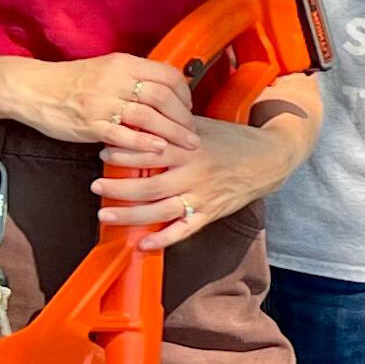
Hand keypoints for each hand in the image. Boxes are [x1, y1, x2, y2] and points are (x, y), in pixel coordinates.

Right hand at [17, 53, 198, 155]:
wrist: (33, 89)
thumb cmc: (72, 81)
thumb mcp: (106, 69)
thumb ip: (133, 76)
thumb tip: (164, 89)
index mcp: (123, 64)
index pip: (166, 75)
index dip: (184, 93)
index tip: (189, 108)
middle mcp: (115, 80)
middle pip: (162, 97)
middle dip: (184, 117)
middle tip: (193, 132)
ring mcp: (102, 103)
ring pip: (148, 116)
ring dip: (173, 133)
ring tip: (187, 145)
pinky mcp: (90, 124)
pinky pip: (124, 135)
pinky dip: (145, 143)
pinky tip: (159, 150)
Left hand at [95, 112, 294, 250]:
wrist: (269, 159)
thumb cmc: (233, 140)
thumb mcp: (202, 126)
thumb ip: (173, 126)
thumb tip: (140, 118)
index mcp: (190, 148)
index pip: (152, 151)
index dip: (126, 153)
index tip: (104, 152)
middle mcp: (194, 174)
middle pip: (150, 185)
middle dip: (119, 188)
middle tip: (96, 185)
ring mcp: (201, 197)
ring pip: (160, 211)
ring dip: (130, 215)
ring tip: (105, 214)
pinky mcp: (209, 214)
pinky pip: (183, 231)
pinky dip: (162, 240)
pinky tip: (142, 245)